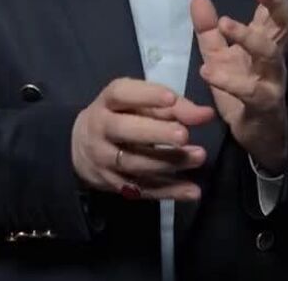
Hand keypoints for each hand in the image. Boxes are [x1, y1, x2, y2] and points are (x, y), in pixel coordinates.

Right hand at [71, 78, 215, 200]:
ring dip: (169, 163)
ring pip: (136, 164)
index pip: (122, 95)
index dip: (146, 95)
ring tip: (199, 156)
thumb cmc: (119, 117)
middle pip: (125, 131)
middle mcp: (100, 131)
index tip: (171, 98)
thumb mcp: (137, 104)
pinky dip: (169, 192)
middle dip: (155, 133)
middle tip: (183, 135)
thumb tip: (206, 114)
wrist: (81, 148)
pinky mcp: (115, 185)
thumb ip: (173, 106)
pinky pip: (143, 190)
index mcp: (106, 104)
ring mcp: (105, 161)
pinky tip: (193, 191)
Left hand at [191, 0, 287, 173]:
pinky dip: (229, 80)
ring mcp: (272, 81)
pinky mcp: (263, 105)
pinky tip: (208, 71)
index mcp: (267, 43)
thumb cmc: (241, 92)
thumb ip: (209, 30)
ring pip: (271, 54)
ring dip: (249, 37)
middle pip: (286, 24)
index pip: (276, 10)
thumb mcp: (220, 57)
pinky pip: (250, 91)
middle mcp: (274, 58)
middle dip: (276, 2)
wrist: (257, 137)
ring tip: (225, 23)